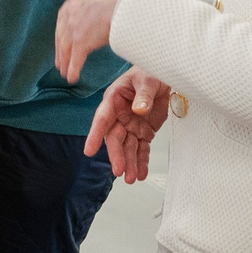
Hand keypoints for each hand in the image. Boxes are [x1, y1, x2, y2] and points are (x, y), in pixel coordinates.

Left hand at [54, 0, 140, 80]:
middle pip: (62, 34)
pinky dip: (73, 69)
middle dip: (61, 49)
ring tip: (65, 73)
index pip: (65, 19)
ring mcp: (74, 26)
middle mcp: (71, 11)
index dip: (65, 34)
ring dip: (65, 62)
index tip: (64, 43)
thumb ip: (100, 5)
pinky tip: (72, 77)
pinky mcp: (81, 39)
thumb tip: (107, 12)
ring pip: (65, 48)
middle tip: (60, 62)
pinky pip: (75, 58)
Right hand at [83, 69, 170, 183]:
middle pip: (115, 138)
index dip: (95, 135)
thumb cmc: (149, 73)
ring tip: (132, 178)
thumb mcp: (147, 80)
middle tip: (119, 170)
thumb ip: (143, 95)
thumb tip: (139, 110)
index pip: (102, 119)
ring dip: (129, 163)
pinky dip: (142, 162)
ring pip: (128, 147)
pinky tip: (142, 174)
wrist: (162, 78)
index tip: (89, 150)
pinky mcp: (143, 132)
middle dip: (117, 155)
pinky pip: (141, 149)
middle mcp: (119, 115)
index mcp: (114, 100)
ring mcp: (130, 125)